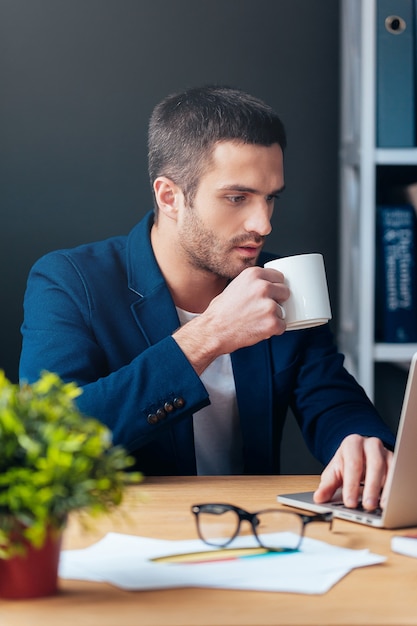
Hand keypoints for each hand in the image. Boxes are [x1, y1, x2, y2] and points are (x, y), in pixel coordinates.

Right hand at [173, 266, 288, 374]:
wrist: (213, 331)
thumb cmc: (220, 312)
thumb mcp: (235, 286)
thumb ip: (253, 283)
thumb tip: (270, 285)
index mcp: (253, 275)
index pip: (279, 277)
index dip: (274, 287)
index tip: (270, 293)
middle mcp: (262, 287)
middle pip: (285, 292)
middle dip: (277, 301)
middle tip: (261, 309)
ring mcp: (269, 305)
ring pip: (283, 310)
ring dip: (273, 317)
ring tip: (255, 320)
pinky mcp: (272, 322)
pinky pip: (282, 326)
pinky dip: (273, 330)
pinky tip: (258, 328)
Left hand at [313, 434, 392, 509]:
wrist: (359, 453)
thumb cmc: (346, 463)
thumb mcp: (334, 472)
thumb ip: (327, 485)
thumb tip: (318, 498)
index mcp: (352, 443)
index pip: (353, 464)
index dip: (351, 485)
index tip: (349, 502)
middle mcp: (370, 445)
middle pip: (374, 465)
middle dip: (371, 487)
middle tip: (367, 506)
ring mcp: (384, 452)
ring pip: (388, 469)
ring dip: (385, 489)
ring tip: (380, 506)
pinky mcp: (394, 461)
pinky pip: (397, 474)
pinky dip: (393, 488)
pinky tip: (389, 501)